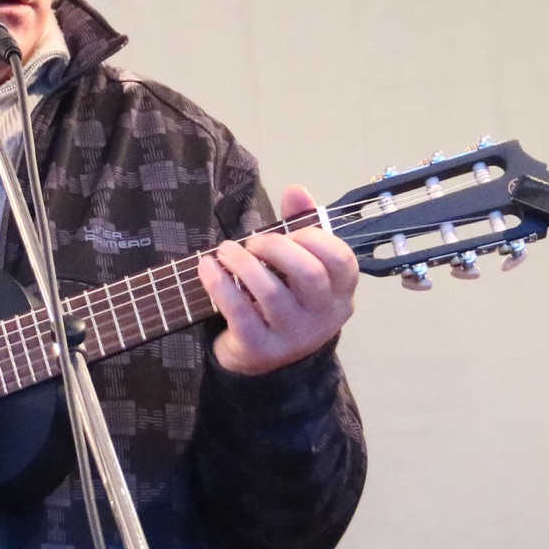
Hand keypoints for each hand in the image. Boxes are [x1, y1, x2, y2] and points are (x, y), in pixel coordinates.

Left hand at [199, 184, 358, 376]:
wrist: (265, 359)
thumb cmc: (286, 300)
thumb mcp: (299, 264)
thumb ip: (301, 224)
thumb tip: (297, 189)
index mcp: (340, 293)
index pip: (342, 260)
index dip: (315, 237)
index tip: (290, 233)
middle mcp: (323, 317)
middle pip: (309, 274)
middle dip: (276, 247)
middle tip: (253, 243)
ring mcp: (292, 336)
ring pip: (270, 292)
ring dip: (242, 263)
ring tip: (225, 250)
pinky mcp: (260, 348)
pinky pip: (239, 312)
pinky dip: (219, 284)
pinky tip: (206, 267)